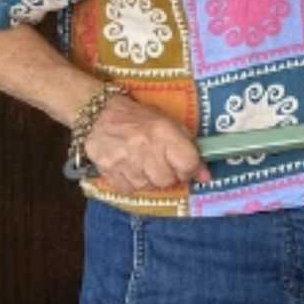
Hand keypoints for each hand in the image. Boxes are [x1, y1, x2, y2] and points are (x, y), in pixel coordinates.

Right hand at [82, 95, 210, 193]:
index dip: (191, 170)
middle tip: (162, 164)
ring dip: (149, 179)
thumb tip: (205, 176)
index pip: (188, 164)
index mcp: (164, 131)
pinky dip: (132, 183)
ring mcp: (124, 160)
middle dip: (169, 175)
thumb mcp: (168, 124)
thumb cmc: (138, 118)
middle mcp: (145, 146)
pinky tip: (130, 168)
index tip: (187, 168)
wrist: (99, 114)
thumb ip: (189, 148)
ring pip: (148, 186)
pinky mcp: (108, 170)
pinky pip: (129, 189)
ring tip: (143, 163)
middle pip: (167, 180)